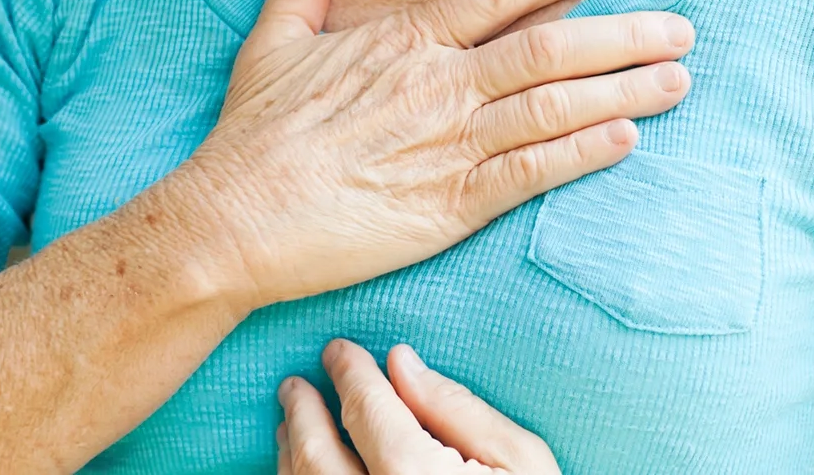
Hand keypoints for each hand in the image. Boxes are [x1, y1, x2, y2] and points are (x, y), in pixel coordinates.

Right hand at [168, 0, 692, 308]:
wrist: (234, 218)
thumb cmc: (252, 135)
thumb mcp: (273, 40)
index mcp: (402, 40)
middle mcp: (437, 84)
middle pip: (551, 46)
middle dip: (624, 33)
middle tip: (681, 27)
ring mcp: (449, 145)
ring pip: (555, 106)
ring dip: (624, 90)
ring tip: (678, 79)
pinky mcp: (451, 206)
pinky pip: (534, 173)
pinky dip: (584, 154)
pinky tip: (627, 140)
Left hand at [277, 340, 559, 474]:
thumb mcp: (521, 462)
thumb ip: (458, 409)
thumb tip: (402, 364)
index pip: (366, 410)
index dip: (348, 373)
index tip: (338, 352)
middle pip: (317, 454)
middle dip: (302, 412)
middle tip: (295, 385)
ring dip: (293, 453)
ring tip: (292, 426)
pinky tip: (304, 473)